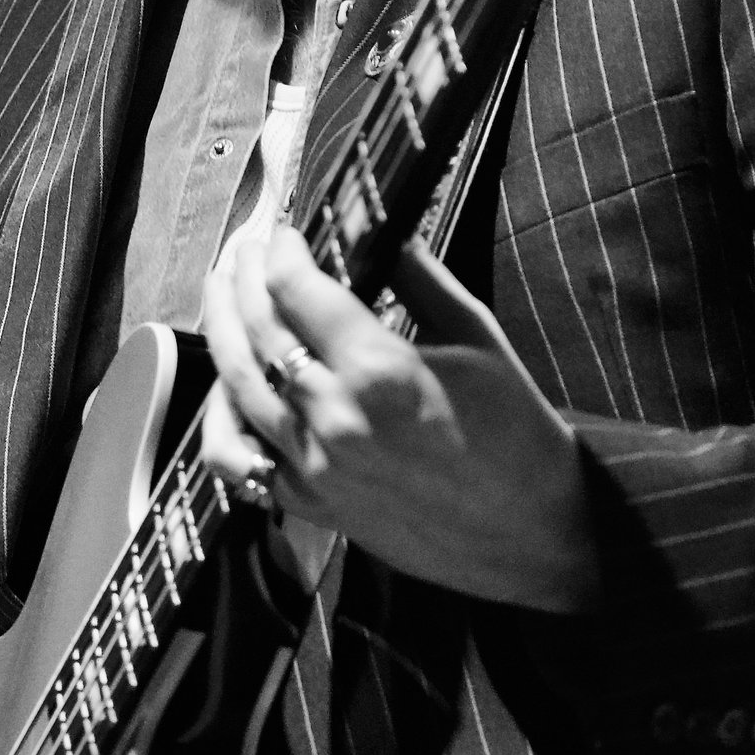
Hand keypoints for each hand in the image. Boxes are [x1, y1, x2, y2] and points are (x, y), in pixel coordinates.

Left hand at [199, 224, 600, 612]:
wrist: (533, 529)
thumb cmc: (516, 430)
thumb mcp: (476, 334)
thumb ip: (416, 274)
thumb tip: (374, 224)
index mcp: (381, 370)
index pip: (297, 289)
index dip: (280, 250)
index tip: (282, 231)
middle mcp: (336, 418)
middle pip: (257, 330)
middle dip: (243, 277)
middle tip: (244, 249)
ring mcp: (315, 466)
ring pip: (235, 385)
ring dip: (221, 329)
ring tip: (222, 294)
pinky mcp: (310, 504)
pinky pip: (236, 460)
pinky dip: (220, 418)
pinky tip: (225, 386)